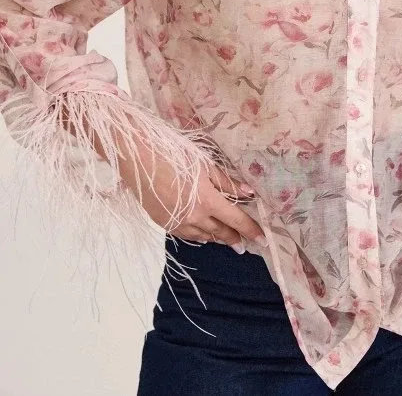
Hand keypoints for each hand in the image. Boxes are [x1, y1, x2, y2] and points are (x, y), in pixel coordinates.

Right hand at [116, 132, 267, 251]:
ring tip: (226, 241)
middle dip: (234, 238)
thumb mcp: (204, 164)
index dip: (251, 230)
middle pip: (220, 232)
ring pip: (203, 236)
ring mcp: (178, 222)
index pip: (236, 220)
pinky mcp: (163, 223)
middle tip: (245, 245)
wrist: (138, 160)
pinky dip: (198, 236)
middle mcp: (195, 217)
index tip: (263, 240)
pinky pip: (186, 235)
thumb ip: (226, 182)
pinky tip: (202, 236)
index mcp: (208, 201)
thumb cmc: (174, 155)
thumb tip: (249, 194)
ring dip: (217, 239)